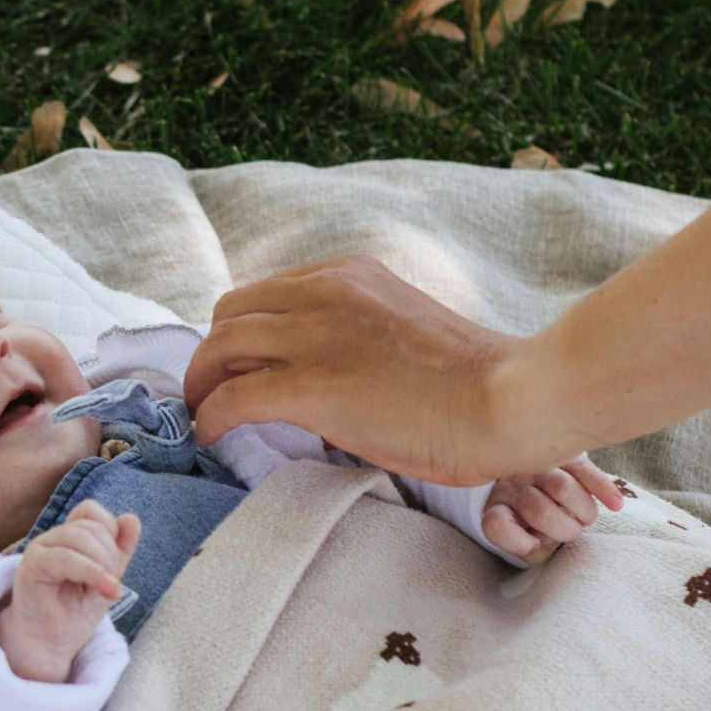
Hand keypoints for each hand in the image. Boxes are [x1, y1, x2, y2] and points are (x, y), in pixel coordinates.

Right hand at [0, 500, 140, 683]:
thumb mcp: (108, 578)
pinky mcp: (32, 564)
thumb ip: (120, 549)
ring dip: (104, 565)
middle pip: (92, 526)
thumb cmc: (75, 613)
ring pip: (81, 537)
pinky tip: (107, 589)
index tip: (115, 567)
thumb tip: (131, 518)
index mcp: (68, 538)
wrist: (50, 644)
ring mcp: (41, 548)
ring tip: (108, 591)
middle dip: (111, 555)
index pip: (91, 512)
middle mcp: (53, 539)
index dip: (111, 532)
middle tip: (112, 586)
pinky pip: (67, 557)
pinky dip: (92, 572)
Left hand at [187, 256, 538, 483]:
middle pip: (233, 312)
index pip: (270, 294)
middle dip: (215, 354)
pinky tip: (211, 436)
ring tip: (204, 415)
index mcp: (351, 275)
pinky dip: (210, 417)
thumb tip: (327, 385)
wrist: (508, 399)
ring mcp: (315, 336)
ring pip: (220, 346)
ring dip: (202, 383)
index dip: (247, 333)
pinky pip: (232, 397)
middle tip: (214, 391)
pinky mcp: (310, 386)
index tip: (243, 366)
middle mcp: (325, 291)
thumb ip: (361, 339)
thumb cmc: (478, 382)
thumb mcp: (405, 332)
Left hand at [477, 461, 624, 559]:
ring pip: (563, 489)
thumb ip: (527, 545)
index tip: (534, 544)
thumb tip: (539, 541)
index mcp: (496, 507)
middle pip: (541, 513)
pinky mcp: (565, 456)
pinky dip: (603, 489)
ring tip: (583, 518)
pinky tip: (616, 505)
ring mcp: (537, 466)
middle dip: (564, 531)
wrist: (529, 478)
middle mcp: (513, 484)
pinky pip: (585, 470)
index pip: (497, 527)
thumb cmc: (530, 522)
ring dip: (582, 513)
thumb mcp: (521, 539)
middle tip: (568, 531)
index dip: (521, 543)